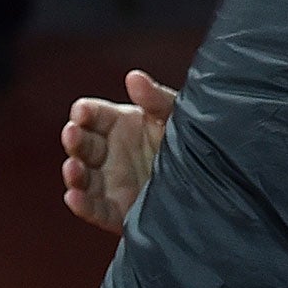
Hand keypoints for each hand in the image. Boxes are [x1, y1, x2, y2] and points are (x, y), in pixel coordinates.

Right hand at [62, 70, 177, 233]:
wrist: (213, 180)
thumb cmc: (189, 142)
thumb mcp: (175, 116)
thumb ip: (155, 98)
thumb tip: (134, 77)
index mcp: (119, 124)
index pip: (92, 114)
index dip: (84, 112)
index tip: (82, 112)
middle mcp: (110, 152)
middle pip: (82, 143)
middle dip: (74, 138)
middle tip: (73, 133)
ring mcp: (111, 182)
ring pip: (82, 177)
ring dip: (73, 172)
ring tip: (73, 167)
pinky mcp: (117, 210)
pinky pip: (95, 209)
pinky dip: (82, 205)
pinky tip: (75, 197)